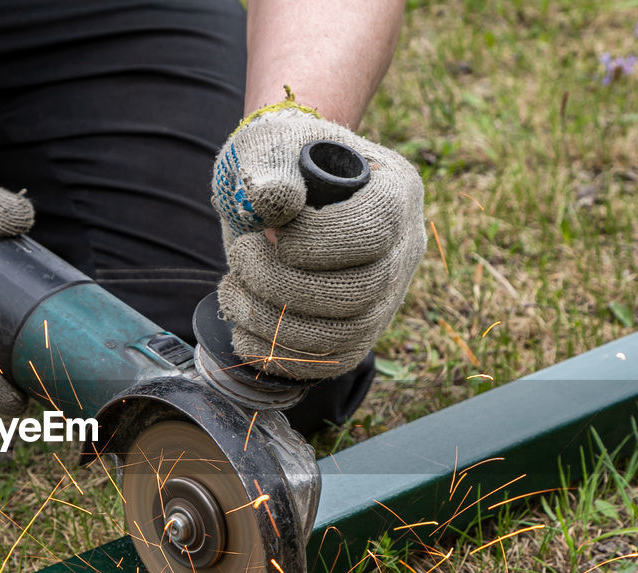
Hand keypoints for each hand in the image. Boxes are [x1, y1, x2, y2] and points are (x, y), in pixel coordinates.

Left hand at [211, 108, 424, 379]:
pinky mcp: (360, 331)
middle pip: (360, 291)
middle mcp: (404, 250)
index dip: (314, 241)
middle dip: (284, 283)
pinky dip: (280, 354)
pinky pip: (331, 362)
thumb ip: (268, 165)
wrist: (280, 190)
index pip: (373, 231)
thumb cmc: (278, 162)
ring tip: (232, 290)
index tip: (267, 230)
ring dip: (274, 322)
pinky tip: (242, 328)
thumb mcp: (267, 145)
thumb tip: (275, 202)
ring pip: (346, 334)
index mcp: (396, 193)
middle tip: (241, 256)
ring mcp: (387, 296)